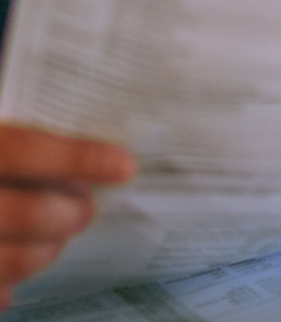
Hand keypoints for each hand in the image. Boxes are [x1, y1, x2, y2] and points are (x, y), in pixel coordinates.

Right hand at [0, 124, 134, 308]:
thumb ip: (28, 141)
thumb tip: (100, 148)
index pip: (25, 150)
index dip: (77, 158)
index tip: (124, 165)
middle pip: (26, 213)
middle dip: (69, 214)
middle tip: (87, 210)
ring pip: (10, 261)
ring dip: (44, 252)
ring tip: (55, 238)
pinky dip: (9, 285)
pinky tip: (15, 276)